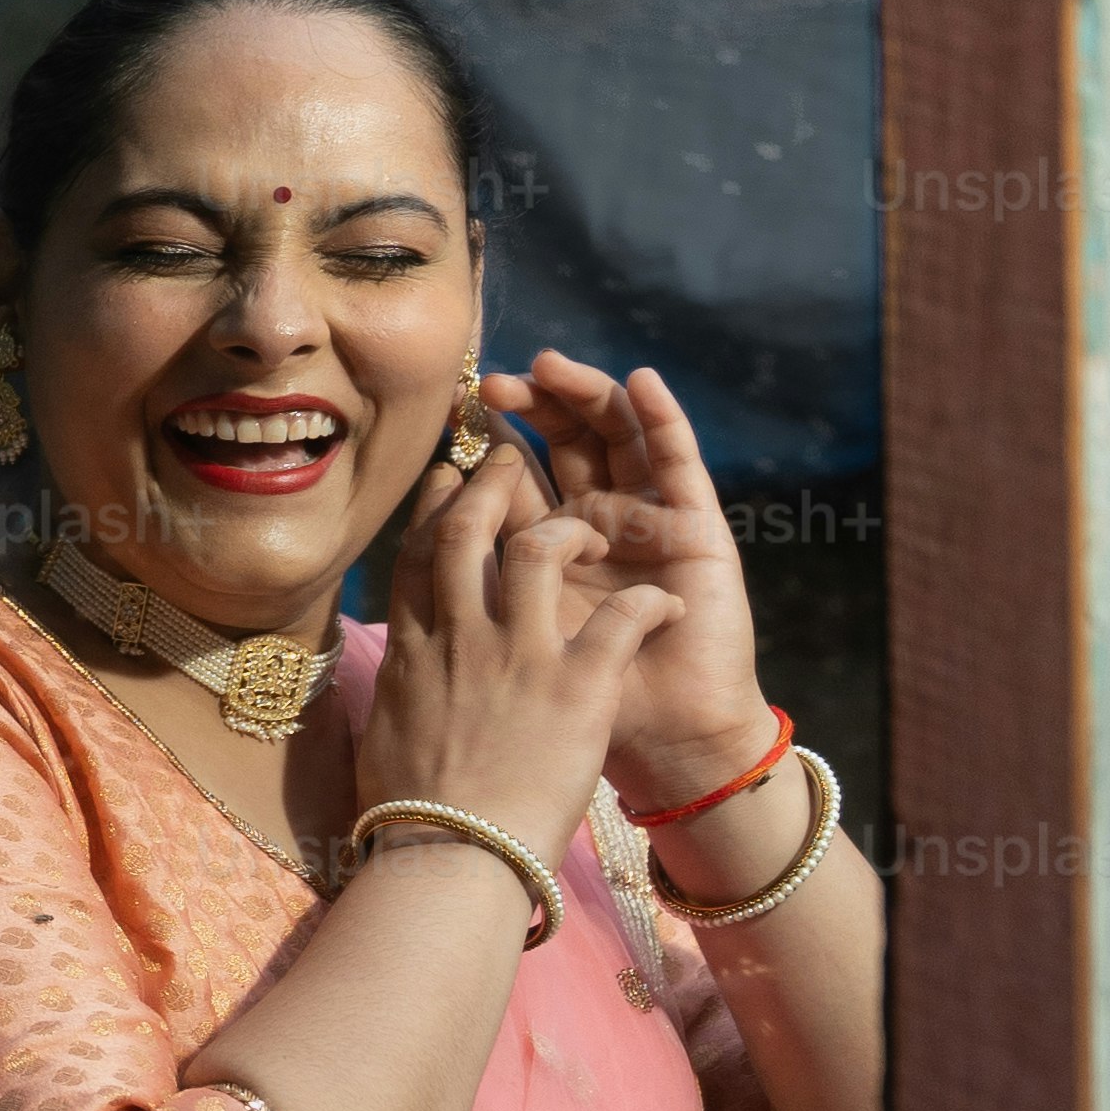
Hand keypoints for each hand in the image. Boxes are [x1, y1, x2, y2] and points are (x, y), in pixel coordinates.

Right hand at [349, 402, 676, 864]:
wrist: (450, 861)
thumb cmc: (412, 816)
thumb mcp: (387, 737)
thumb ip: (400, 694)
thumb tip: (393, 686)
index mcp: (413, 652)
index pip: (419, 555)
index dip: (436, 507)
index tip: (451, 478)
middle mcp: (460, 637)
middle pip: (470, 529)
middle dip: (495, 484)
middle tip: (518, 460)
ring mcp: (519, 654)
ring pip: (544, 547)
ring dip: (574, 525)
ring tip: (599, 523)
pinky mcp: (577, 684)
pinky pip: (625, 613)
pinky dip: (651, 600)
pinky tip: (666, 598)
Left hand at [491, 353, 778, 807]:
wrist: (662, 746)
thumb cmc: (575, 708)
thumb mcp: (511, 643)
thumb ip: (476, 595)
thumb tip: (411, 558)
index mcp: (547, 552)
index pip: (513, 481)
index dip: (484, 450)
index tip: (448, 419)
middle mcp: (596, 525)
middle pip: (562, 445)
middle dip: (529, 410)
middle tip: (490, 385)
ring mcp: (648, 520)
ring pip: (615, 439)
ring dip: (585, 396)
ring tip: (551, 364)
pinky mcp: (697, 528)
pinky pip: (678, 464)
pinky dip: (663, 418)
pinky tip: (642, 381)